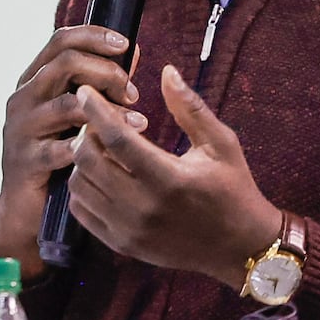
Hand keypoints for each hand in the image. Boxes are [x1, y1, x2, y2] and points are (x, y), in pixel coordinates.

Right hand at [0, 25, 146, 277]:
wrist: (25, 207)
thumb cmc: (56, 152)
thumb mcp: (74, 113)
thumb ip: (98, 82)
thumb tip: (130, 51)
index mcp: (33, 81)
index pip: (60, 41)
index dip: (94, 36)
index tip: (126, 44)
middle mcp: (22, 99)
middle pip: (65, 63)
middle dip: (107, 73)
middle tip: (134, 93)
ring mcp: (21, 129)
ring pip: (68, 104)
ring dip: (111, 111)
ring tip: (140, 122)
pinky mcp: (26, 160)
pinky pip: (65, 148)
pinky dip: (96, 147)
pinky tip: (118, 153)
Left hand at [66, 63, 281, 286]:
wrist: (240, 248)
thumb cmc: (233, 189)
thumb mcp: (220, 144)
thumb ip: (190, 108)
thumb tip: (167, 72)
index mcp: (169, 179)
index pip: (117, 140)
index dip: (96, 111)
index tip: (85, 91)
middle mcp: (143, 208)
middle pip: (88, 162)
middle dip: (85, 134)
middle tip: (97, 122)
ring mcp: (129, 230)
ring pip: (79, 186)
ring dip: (82, 161)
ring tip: (100, 147)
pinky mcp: (122, 245)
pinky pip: (82, 211)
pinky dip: (83, 188)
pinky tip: (100, 174)